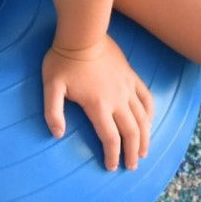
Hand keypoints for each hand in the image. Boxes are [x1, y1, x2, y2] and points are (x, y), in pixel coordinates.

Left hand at [42, 35, 153, 170]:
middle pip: (131, 132)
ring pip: (143, 118)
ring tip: (144, 152)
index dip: (112, 155)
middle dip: (133, 152)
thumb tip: (57, 134)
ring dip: (145, 137)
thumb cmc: (63, 60)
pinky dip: (150, 113)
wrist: (82, 34)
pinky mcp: (131, 76)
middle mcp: (117, 100)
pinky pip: (146, 98)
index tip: (111, 167)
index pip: (110, 138)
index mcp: (98, 105)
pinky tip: (149, 121)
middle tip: (131, 166)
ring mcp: (126, 87)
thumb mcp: (51, 87)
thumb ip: (53, 112)